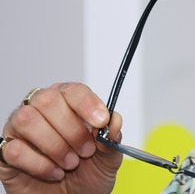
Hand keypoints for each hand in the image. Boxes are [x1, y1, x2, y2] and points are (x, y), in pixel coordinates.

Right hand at [0, 83, 122, 193]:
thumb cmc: (88, 173)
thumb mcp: (108, 157)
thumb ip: (112, 138)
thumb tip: (114, 121)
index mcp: (68, 103)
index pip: (73, 90)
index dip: (87, 103)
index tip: (101, 121)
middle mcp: (40, 110)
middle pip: (48, 100)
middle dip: (72, 128)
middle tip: (86, 151)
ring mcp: (19, 130)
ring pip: (27, 120)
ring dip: (54, 145)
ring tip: (70, 163)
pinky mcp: (6, 152)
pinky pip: (14, 149)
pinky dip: (39, 164)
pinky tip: (54, 172)